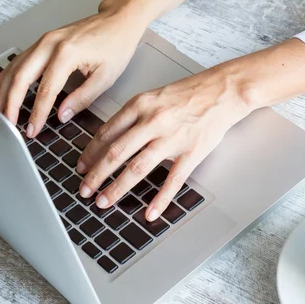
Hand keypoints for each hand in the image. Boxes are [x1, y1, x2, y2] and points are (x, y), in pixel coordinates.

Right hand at [0, 0, 145, 137]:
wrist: (118, 22)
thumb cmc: (115, 45)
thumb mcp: (105, 77)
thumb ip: (82, 98)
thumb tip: (62, 115)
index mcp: (67, 54)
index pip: (46, 91)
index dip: (37, 113)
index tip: (32, 129)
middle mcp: (51, 44)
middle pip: (22, 77)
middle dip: (11, 103)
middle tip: (8, 123)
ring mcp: (45, 40)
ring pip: (16, 67)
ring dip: (5, 90)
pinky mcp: (44, 41)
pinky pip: (20, 58)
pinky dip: (8, 74)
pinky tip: (0, 85)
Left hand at [77, 65, 251, 220]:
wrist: (223, 91)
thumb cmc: (190, 93)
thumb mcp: (154, 96)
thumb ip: (134, 116)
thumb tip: (111, 137)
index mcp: (140, 105)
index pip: (107, 133)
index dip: (90, 153)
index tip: (81, 167)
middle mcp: (152, 122)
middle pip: (116, 153)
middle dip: (96, 175)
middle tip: (84, 191)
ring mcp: (172, 139)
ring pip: (137, 168)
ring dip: (117, 188)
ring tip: (103, 202)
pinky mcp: (191, 153)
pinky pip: (172, 181)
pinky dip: (160, 199)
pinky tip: (150, 213)